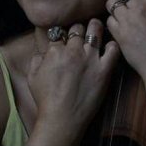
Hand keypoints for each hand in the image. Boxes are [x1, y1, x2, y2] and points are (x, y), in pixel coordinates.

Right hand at [27, 19, 119, 137]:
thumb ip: (36, 59)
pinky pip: (113, 50)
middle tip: (82, 29)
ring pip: (95, 31)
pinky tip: (110, 46)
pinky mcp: (103, 70)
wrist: (61, 118)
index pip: (59, 32)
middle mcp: (73, 50)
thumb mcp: (32, 77)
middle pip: (78, 28)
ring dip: (95, 26)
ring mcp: (90, 59)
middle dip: (79, 27)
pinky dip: (112, 45)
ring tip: (96, 26)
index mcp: (55, 51)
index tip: (65, 35)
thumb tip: (42, 52)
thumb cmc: (45, 100)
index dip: (62, 33)